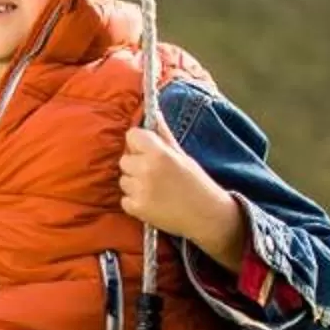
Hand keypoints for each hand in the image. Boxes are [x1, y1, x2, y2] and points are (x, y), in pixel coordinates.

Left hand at [118, 126, 247, 265]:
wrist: (206, 215)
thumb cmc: (196, 183)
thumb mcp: (182, 156)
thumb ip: (164, 136)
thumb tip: (154, 114)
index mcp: (159, 153)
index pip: (132, 136)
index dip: (139, 142)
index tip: (148, 150)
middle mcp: (146, 169)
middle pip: (124, 159)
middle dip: (136, 164)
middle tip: (155, 173)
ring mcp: (139, 190)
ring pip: (123, 179)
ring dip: (134, 183)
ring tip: (156, 188)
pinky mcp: (136, 208)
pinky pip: (124, 199)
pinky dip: (134, 201)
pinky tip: (153, 201)